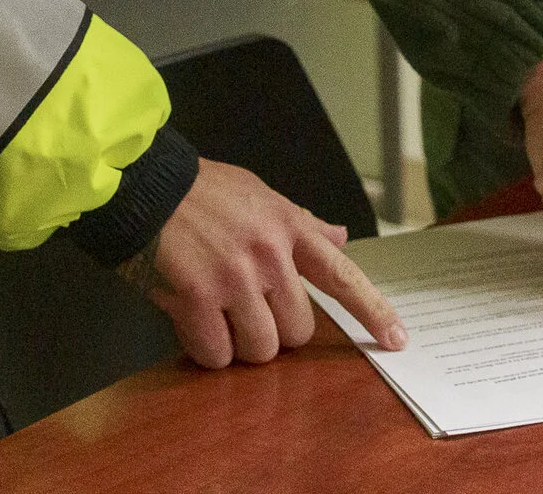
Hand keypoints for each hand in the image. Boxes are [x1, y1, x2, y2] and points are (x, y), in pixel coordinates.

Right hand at [124, 159, 406, 368]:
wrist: (145, 187)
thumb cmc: (200, 191)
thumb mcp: (259, 195)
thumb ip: (300, 222)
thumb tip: (338, 236)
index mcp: (289, 227)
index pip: (342, 275)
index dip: (373, 311)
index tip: (397, 338)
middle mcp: (269, 255)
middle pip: (298, 331)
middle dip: (275, 332)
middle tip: (248, 310)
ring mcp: (234, 278)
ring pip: (260, 350)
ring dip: (240, 345)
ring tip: (218, 315)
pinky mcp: (197, 297)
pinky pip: (217, 353)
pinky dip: (206, 349)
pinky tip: (194, 322)